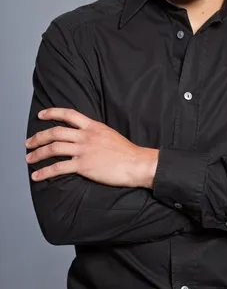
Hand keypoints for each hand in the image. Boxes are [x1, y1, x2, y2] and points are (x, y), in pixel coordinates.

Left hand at [25, 108, 158, 186]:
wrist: (136, 163)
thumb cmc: (127, 152)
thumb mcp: (110, 134)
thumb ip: (96, 134)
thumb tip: (85, 137)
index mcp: (93, 126)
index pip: (69, 114)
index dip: (52, 113)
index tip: (41, 115)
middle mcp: (86, 136)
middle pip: (55, 132)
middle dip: (39, 137)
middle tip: (29, 142)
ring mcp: (84, 151)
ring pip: (53, 148)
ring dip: (38, 153)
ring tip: (29, 158)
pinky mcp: (83, 166)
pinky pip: (58, 168)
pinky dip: (45, 172)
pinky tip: (37, 176)